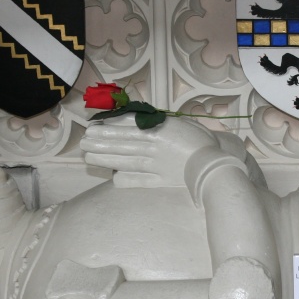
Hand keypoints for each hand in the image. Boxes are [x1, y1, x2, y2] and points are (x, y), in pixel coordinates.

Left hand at [81, 116, 220, 188]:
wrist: (215, 163)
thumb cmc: (198, 140)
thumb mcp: (177, 124)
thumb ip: (155, 122)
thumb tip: (130, 118)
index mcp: (159, 130)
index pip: (128, 128)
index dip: (108, 128)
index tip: (92, 128)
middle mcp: (155, 146)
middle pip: (123, 144)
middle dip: (101, 143)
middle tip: (83, 142)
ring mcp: (157, 164)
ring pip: (126, 160)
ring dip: (106, 159)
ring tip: (89, 157)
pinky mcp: (162, 180)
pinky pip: (140, 180)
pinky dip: (126, 179)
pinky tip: (113, 177)